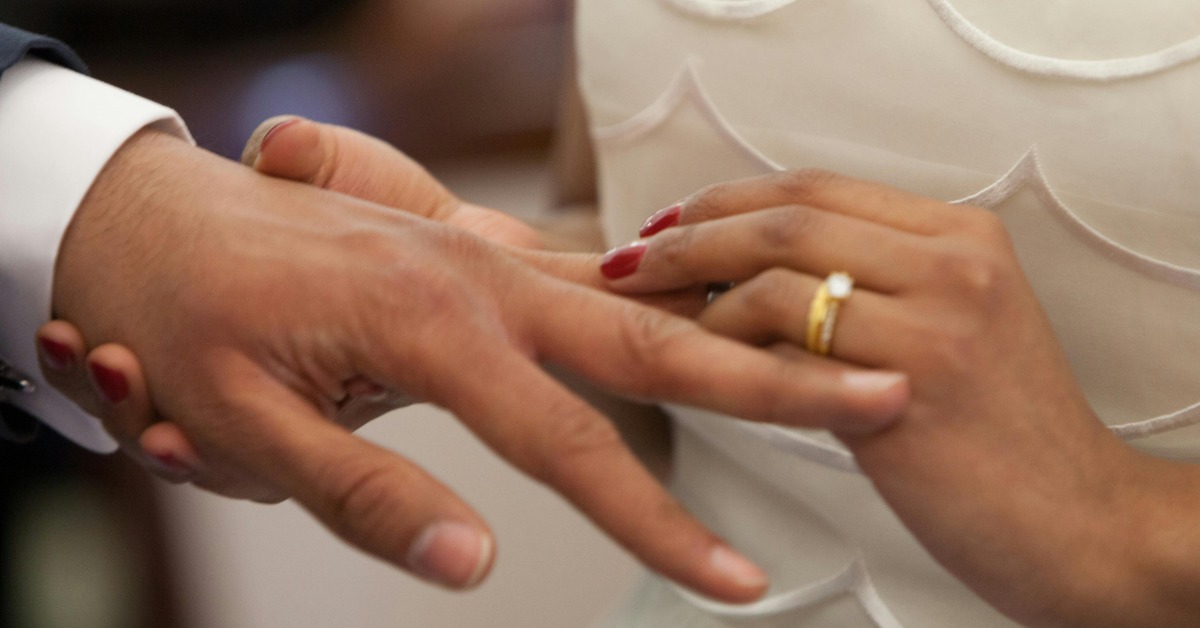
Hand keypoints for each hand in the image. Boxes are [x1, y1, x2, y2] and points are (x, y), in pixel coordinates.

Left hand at [43, 134, 907, 599]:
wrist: (158, 223)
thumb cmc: (193, 314)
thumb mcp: (248, 429)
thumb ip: (368, 497)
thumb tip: (475, 564)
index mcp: (433, 321)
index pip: (573, 443)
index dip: (661, 522)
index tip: (731, 577)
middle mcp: (482, 278)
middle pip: (658, 338)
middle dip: (776, 380)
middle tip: (877, 396)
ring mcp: (488, 260)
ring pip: (643, 300)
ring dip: (742, 330)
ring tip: (833, 360)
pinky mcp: (483, 260)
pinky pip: (601, 282)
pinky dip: (674, 304)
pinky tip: (719, 321)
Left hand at [601, 169, 1199, 624]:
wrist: (1078, 524)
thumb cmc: (999, 438)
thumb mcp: (953, 327)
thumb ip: (874, 284)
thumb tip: (751, 268)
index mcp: (961, 235)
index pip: (817, 187)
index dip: (727, 199)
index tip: (669, 221)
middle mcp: (954, 261)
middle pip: (788, 215)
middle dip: (690, 233)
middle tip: (630, 258)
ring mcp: (938, 319)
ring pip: (779, 270)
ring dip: (696, 289)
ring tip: (649, 317)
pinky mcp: (912, 386)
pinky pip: (787, 343)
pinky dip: (725, 343)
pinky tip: (692, 360)